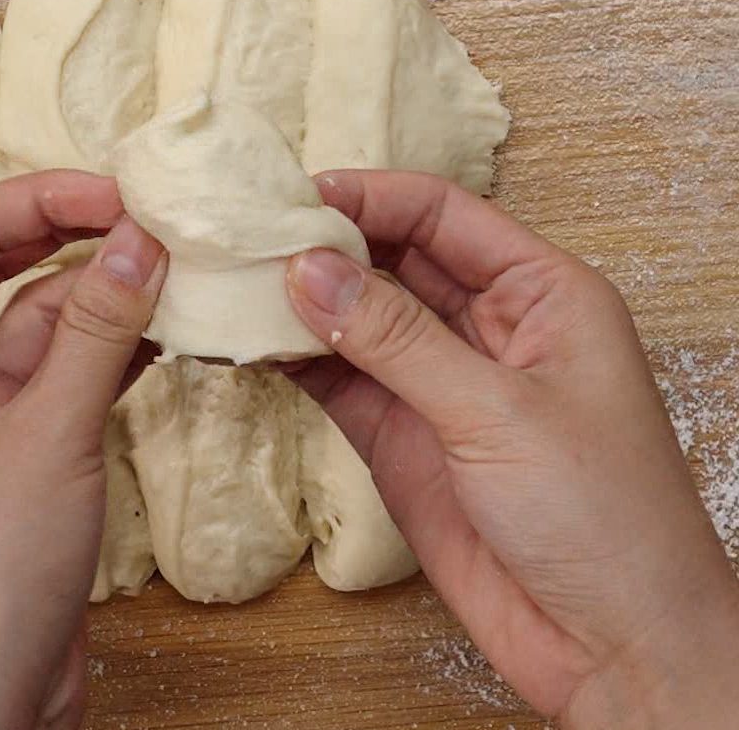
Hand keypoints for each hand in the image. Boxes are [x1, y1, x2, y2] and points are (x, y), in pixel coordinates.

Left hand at [0, 172, 165, 729]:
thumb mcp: (50, 433)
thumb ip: (100, 330)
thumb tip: (143, 237)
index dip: (38, 199)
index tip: (118, 192)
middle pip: (0, 267)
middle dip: (73, 235)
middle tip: (151, 215)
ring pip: (43, 319)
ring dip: (106, 294)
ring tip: (177, 266)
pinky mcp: (20, 443)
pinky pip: (67, 369)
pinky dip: (114, 347)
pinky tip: (169, 327)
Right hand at [286, 170, 738, 728]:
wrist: (611, 651)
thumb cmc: (605, 519)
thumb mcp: (498, 411)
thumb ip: (398, 338)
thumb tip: (310, 269)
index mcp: (540, 293)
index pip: (443, 215)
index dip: (371, 197)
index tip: (297, 197)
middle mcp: (486, 326)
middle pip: (393, 257)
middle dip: (326, 244)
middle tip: (252, 236)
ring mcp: (438, 382)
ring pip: (358, 317)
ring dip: (302, 302)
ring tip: (237, 284)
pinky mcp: (401, 434)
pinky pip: (339, 378)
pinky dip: (296, 359)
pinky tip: (253, 343)